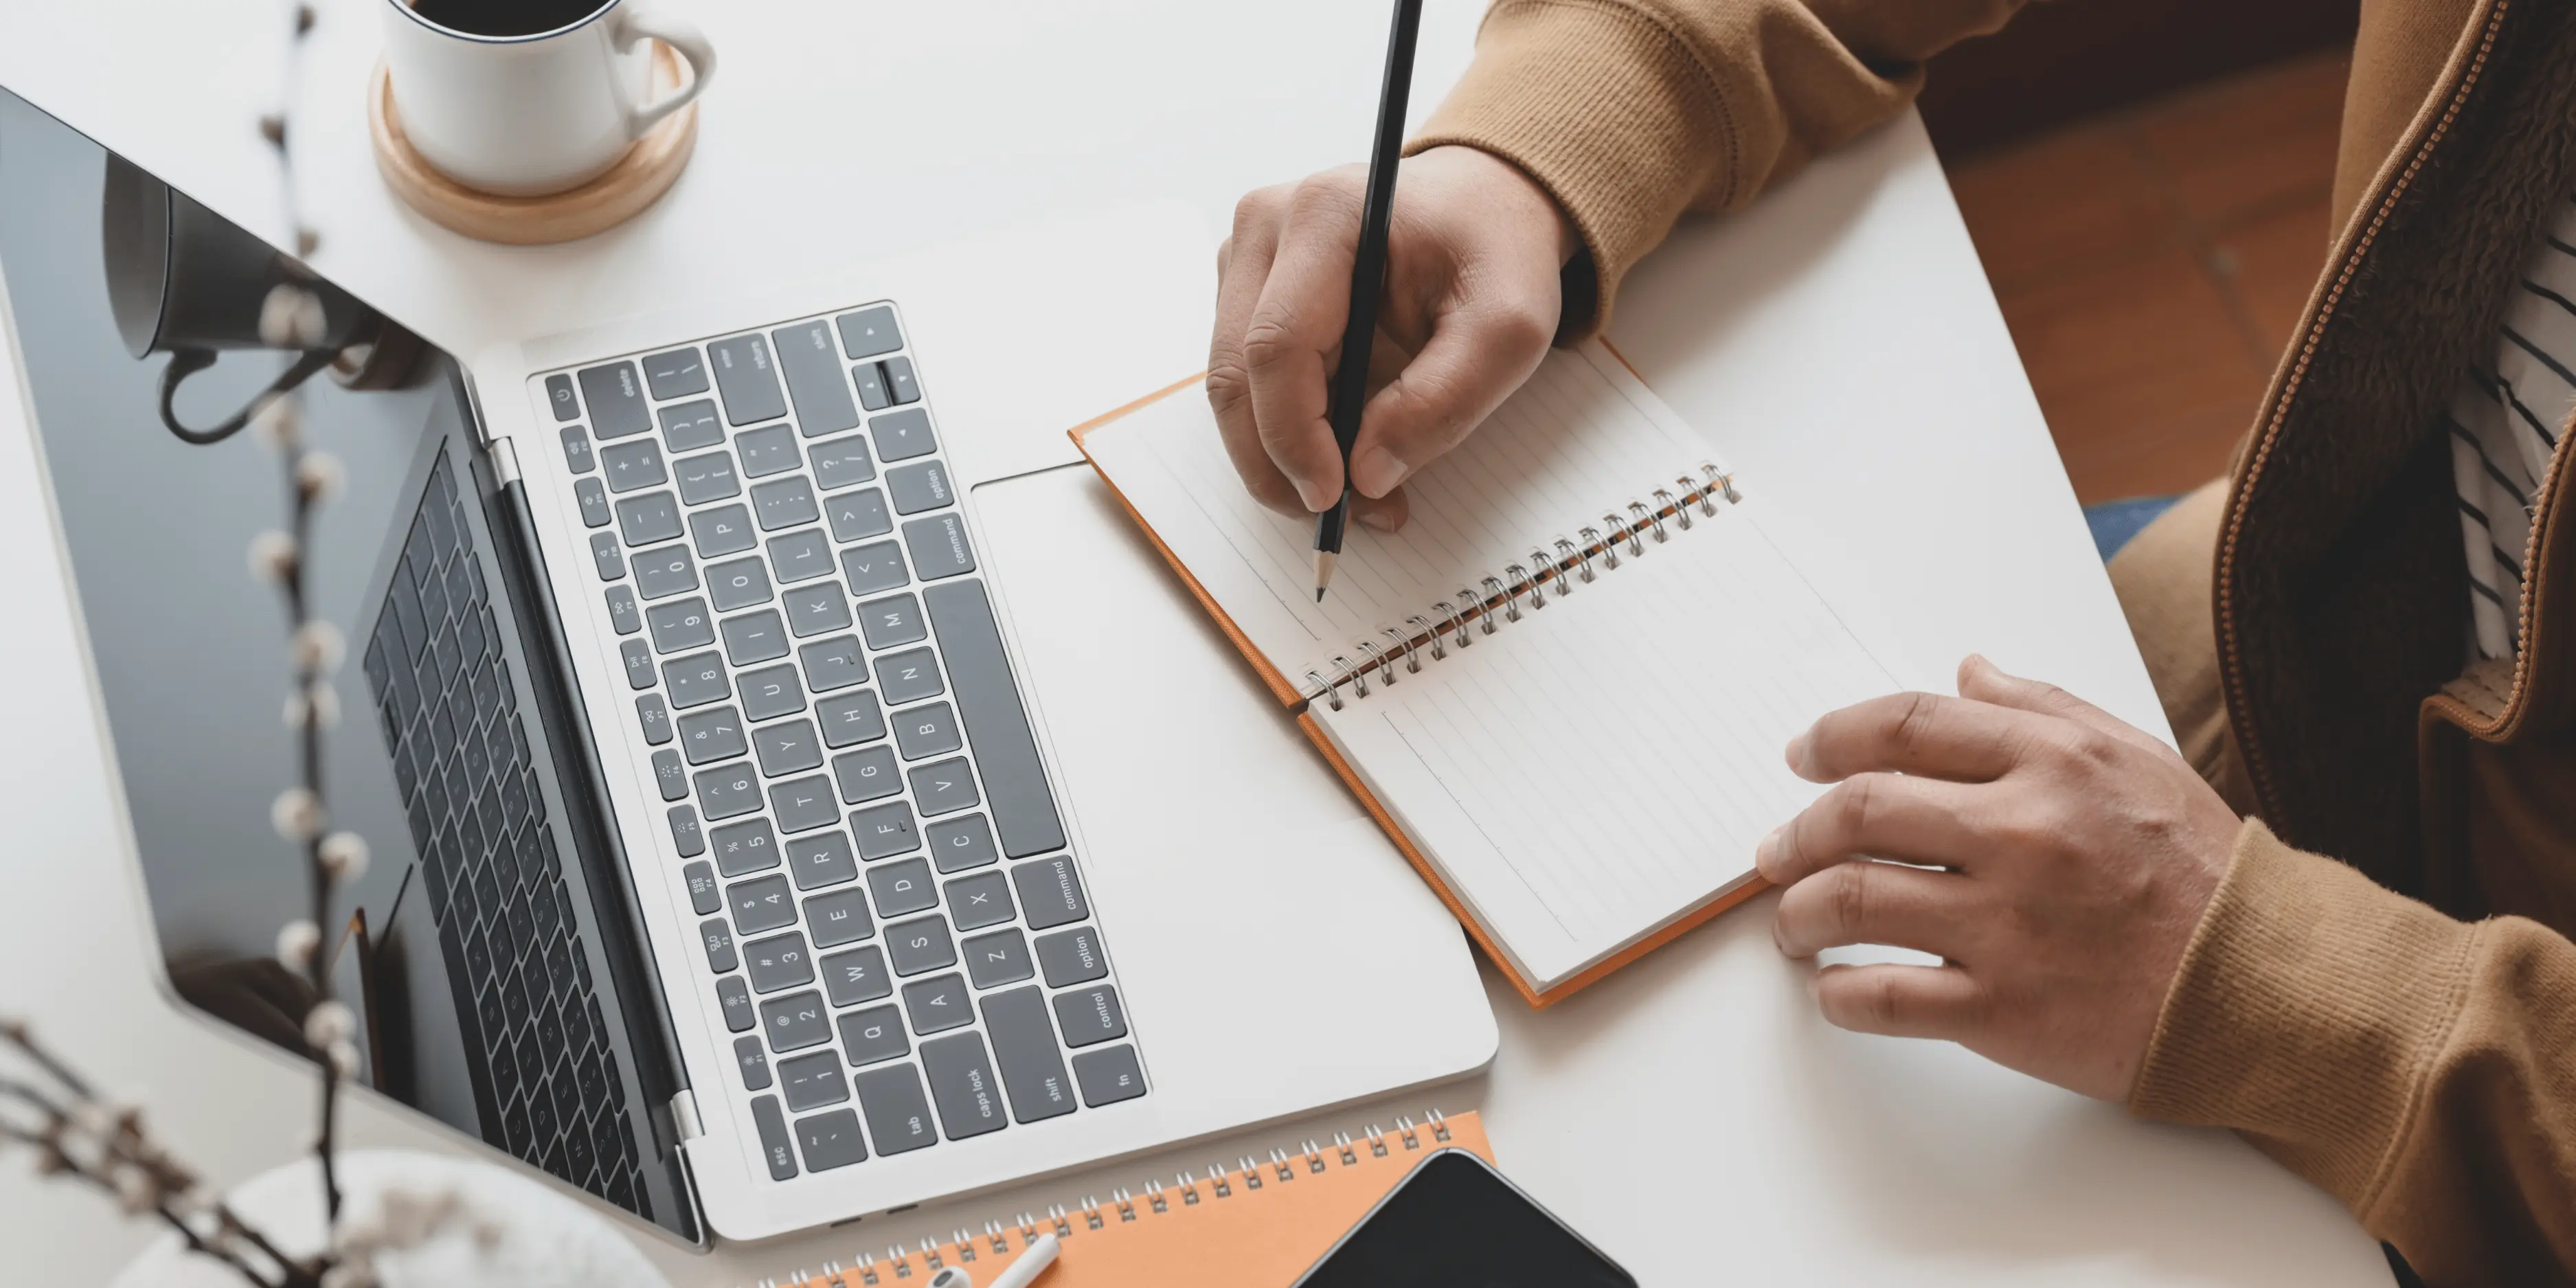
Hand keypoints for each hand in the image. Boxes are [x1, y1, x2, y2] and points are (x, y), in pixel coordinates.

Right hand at [1208, 145, 1574, 529]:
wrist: (1482, 207)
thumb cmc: (1494, 254)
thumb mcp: (1509, 328)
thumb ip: (1445, 400)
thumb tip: (1366, 475)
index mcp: (1325, 215)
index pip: (1276, 346)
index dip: (1294, 436)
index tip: (1334, 497)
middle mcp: (1266, 227)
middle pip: (1236, 374)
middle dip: (1278, 464)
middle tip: (1340, 518)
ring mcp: (1247, 257)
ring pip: (1233, 386)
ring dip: (1281, 458)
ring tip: (1358, 495)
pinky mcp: (1247, 289)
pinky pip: (1247, 381)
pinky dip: (1285, 434)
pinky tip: (1341, 453)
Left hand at [1754, 655, 2239, 1100]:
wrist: (2269, 986)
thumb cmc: (2203, 873)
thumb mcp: (2136, 759)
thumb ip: (2044, 709)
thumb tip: (1967, 672)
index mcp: (2051, 763)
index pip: (1903, 726)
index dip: (1832, 737)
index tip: (1802, 756)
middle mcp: (2020, 833)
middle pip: (1856, 811)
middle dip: (1795, 832)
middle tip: (1775, 851)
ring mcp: (2006, 924)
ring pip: (1851, 901)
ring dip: (1798, 912)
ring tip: (1792, 923)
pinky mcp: (2003, 1008)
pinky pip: (1882, 996)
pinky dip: (1838, 995)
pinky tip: (1832, 990)